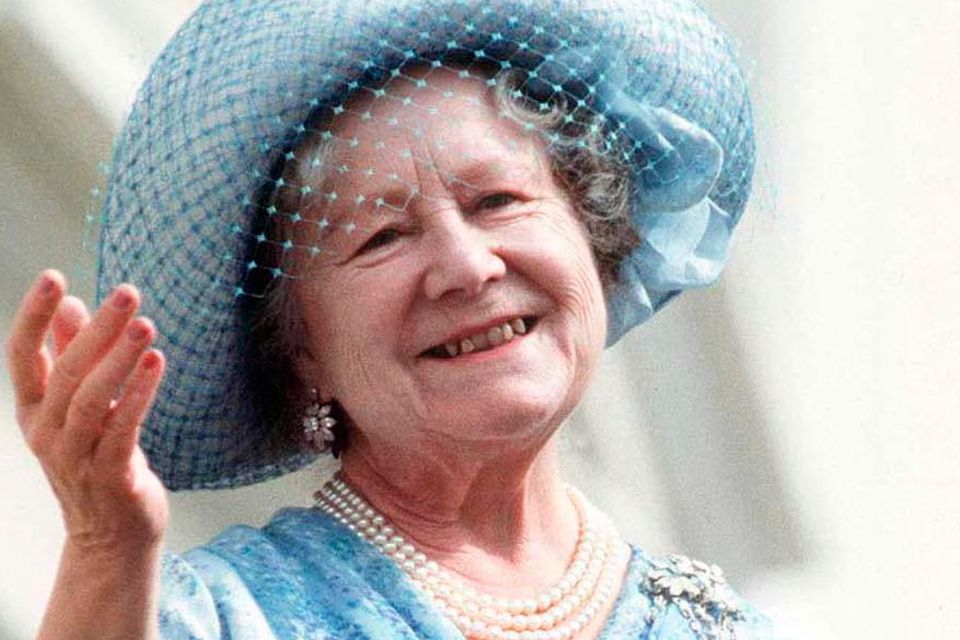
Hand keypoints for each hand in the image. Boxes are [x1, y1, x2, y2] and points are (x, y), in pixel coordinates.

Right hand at [7, 270, 168, 553]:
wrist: (111, 536)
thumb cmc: (97, 459)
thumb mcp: (78, 407)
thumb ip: (71, 357)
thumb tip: (71, 304)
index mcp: (34, 410)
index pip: (22, 355)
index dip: (34, 315)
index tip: (54, 275)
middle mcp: (46, 433)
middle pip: (65, 371)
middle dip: (97, 329)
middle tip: (128, 292)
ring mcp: (76, 458)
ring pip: (91, 400)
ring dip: (120, 360)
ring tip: (146, 325)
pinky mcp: (111, 477)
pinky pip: (123, 430)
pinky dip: (139, 395)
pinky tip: (157, 364)